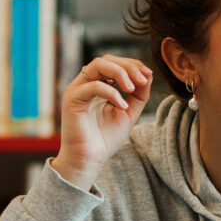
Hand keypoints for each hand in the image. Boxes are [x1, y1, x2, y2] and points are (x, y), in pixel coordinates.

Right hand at [52, 54, 152, 189]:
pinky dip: (111, 93)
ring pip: (98, 65)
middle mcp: (86, 84)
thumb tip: (149, 73)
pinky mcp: (72, 99)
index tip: (148, 74)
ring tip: (132, 88)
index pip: (114, 63)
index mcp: (97, 85)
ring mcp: (77, 90)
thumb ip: (139, 94)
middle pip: (106, 60)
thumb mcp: (128, 112)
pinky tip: (121, 106)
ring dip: (120, 73)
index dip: (132, 65)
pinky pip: (93, 86)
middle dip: (128, 66)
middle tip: (142, 80)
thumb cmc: (105, 139)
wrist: (89, 160)